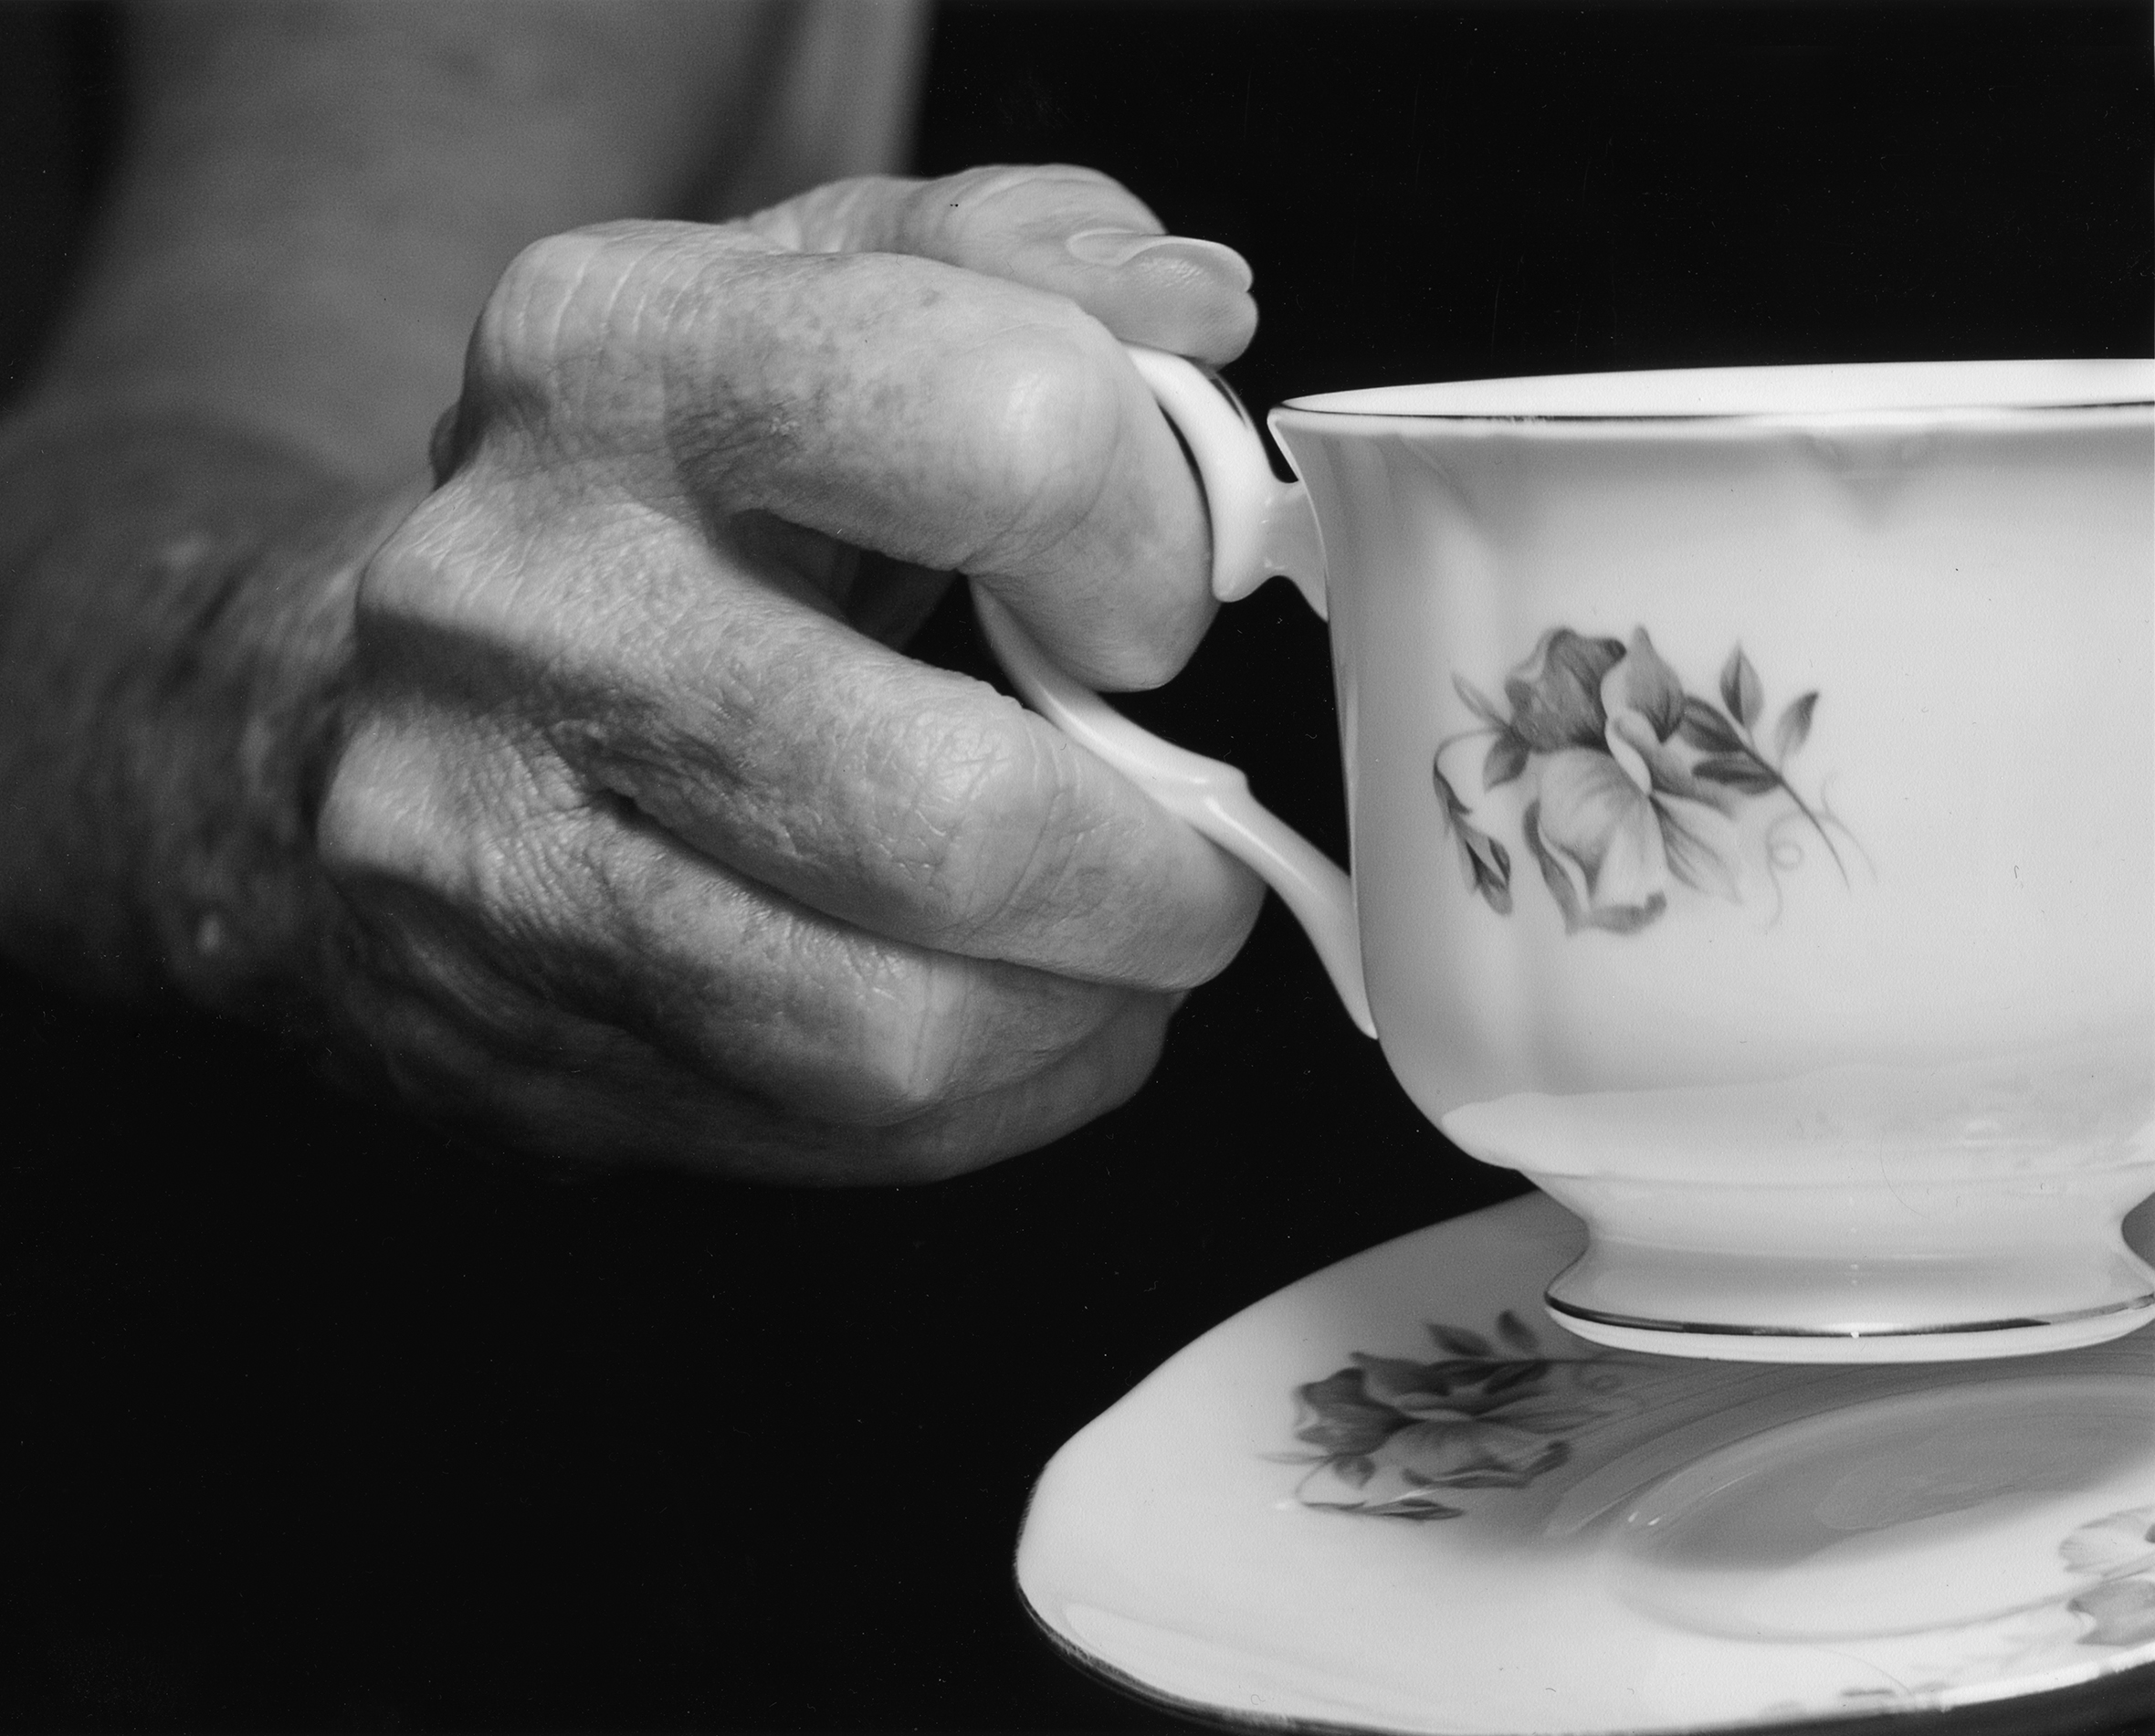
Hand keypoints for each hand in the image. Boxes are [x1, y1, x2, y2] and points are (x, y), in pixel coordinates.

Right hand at [313, 166, 1266, 1180]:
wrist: (338, 700)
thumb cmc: (644, 497)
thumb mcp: (804, 297)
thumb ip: (1020, 260)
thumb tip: (1195, 313)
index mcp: (618, 355)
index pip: (1009, 436)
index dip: (1151, 550)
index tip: (1150, 608)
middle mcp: (520, 602)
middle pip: (954, 818)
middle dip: (1154, 876)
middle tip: (1194, 856)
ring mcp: (485, 845)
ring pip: (899, 1031)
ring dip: (1083, 1010)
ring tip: (1104, 944)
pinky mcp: (506, 1035)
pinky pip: (845, 1128)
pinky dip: (998, 1092)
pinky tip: (1000, 1013)